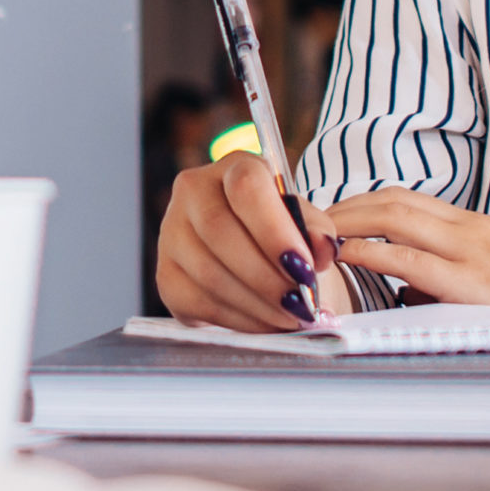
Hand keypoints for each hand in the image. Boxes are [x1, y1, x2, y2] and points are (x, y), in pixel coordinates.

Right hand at [155, 152, 346, 330]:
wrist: (254, 254)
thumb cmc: (282, 231)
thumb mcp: (305, 220)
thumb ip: (317, 230)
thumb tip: (323, 248)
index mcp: (233, 167)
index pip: (246, 187)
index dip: (275, 230)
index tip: (305, 268)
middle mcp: (194, 192)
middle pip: (220, 232)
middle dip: (267, 277)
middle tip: (301, 304)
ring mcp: (172, 233)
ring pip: (209, 273)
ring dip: (257, 304)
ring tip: (291, 318)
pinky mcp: (166, 275)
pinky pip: (199, 302)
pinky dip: (240, 319)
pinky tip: (266, 323)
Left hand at [326, 189, 489, 311]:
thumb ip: (446, 276)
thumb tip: (401, 289)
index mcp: (473, 226)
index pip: (405, 199)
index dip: (362, 202)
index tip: (329, 214)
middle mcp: (469, 229)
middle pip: (393, 200)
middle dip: (346, 205)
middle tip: (308, 216)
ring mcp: (471, 251)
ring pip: (396, 218)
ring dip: (349, 220)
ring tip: (316, 230)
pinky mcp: (470, 282)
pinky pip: (409, 258)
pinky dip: (370, 252)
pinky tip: (345, 255)